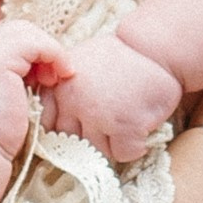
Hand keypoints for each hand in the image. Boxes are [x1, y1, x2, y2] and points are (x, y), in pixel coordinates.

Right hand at [0, 18, 62, 159]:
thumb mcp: (6, 97)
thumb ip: (17, 79)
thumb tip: (43, 69)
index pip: (12, 38)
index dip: (34, 51)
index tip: (47, 77)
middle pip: (20, 30)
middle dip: (43, 48)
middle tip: (54, 76)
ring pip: (28, 32)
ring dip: (51, 51)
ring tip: (57, 77)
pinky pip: (35, 43)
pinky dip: (54, 54)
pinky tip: (59, 75)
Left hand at [40, 30, 183, 162]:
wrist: (155, 48)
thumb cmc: (119, 58)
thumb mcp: (79, 64)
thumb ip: (63, 90)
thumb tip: (55, 122)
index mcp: (58, 86)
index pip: (47, 124)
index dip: (66, 128)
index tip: (81, 124)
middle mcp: (73, 101)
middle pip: (71, 143)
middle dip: (89, 137)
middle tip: (109, 124)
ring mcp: (98, 115)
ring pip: (97, 151)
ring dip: (113, 143)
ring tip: (127, 121)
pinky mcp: (124, 126)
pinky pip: (123, 154)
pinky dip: (134, 146)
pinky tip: (140, 127)